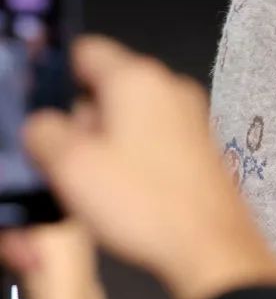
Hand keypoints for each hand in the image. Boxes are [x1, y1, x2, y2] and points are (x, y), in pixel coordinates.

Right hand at [20, 36, 275, 298]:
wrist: (210, 247)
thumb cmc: (146, 203)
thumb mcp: (70, 164)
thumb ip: (44, 131)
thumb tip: (43, 123)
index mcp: (137, 78)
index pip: (85, 51)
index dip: (54, 76)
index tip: (40, 108)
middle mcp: (169, 89)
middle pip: (104, 89)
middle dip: (78, 121)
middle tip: (65, 159)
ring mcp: (189, 118)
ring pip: (126, 119)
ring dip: (101, 146)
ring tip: (93, 183)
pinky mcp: (198, 148)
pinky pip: (149, 142)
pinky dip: (128, 160)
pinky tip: (120, 193)